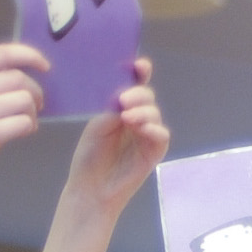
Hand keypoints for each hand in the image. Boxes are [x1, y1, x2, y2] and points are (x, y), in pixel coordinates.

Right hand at [0, 41, 48, 189]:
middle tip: (37, 106)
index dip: (29, 55)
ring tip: (25, 122)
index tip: (45, 66)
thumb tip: (25, 74)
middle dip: (35, 92)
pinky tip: (22, 133)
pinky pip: (23, 122)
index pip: (3, 53)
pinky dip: (29, 127)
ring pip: (24, 100)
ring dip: (32, 112)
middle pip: (18, 78)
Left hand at [65, 64, 169, 209]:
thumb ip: (113, 108)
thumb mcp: (97, 125)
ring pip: (154, 113)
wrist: (90, 187)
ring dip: (143, 112)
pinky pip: (161, 135)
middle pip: (147, 96)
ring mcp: (147, 134)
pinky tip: (143, 129)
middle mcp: (137, 117)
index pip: (135, 84)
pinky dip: (154, 129)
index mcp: (122, 107)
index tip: (138, 65)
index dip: (140, 72)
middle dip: (138, 94)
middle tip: (123, 100)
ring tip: (127, 118)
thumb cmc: (90, 155)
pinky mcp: (154, 151)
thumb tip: (125, 95)